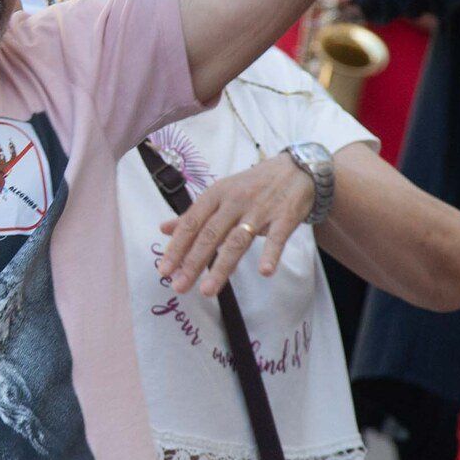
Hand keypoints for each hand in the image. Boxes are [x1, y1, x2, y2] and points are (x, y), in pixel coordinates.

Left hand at [157, 152, 315, 296]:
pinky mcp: (285, 217)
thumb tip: (163, 229)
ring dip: (222, 267)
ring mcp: (260, 210)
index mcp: (216, 195)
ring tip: (207, 290)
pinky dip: (271, 254)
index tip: (163, 270)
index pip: (191, 223)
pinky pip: (276, 238)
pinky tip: (264, 272)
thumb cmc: (251, 186)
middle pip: (210, 235)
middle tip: (179, 286)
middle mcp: (234, 201)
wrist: (296, 169)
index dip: (176, 247)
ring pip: (237, 241)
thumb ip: (194, 215)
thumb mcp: (220, 194)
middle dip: (193, 262)